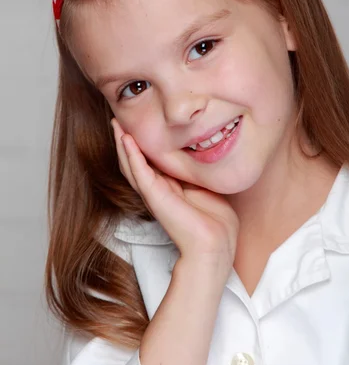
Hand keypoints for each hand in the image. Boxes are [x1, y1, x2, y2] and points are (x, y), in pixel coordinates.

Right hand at [111, 118, 238, 268]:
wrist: (214, 244)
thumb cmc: (216, 222)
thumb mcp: (206, 189)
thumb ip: (198, 175)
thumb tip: (204, 156)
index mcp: (170, 188)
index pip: (152, 163)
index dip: (144, 144)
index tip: (141, 124)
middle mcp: (158, 191)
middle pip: (136, 161)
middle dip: (127, 140)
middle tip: (118, 119)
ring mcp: (154, 194)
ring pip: (131, 165)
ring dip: (122, 143)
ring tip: (115, 123)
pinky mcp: (154, 196)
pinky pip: (138, 171)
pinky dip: (131, 154)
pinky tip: (125, 139)